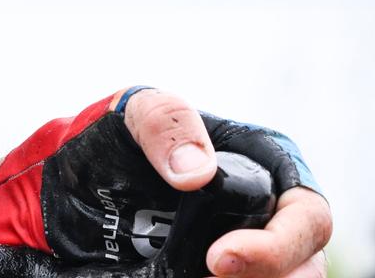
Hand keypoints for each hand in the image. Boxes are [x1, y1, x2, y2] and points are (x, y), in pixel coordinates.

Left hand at [0, 87, 329, 277]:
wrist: (66, 187)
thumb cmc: (113, 138)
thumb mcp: (132, 114)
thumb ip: (164, 125)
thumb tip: (196, 172)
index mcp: (268, 168)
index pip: (308, 216)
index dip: (279, 246)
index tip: (219, 259)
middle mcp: (269, 220)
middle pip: (303, 271)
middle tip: (204, 277)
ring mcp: (246, 258)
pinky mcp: (214, 276)